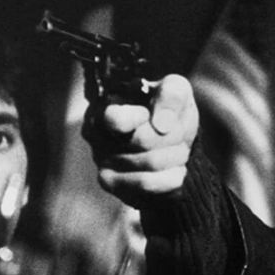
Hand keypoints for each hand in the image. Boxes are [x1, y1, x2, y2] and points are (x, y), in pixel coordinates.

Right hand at [83, 74, 198, 208]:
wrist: (175, 145)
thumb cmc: (169, 113)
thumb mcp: (177, 91)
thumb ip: (172, 94)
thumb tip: (161, 124)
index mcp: (108, 102)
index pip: (115, 118)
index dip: (137, 119)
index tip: (149, 115)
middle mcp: (97, 131)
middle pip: (143, 140)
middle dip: (173, 137)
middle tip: (176, 133)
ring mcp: (102, 158)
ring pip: (150, 163)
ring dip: (176, 157)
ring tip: (176, 150)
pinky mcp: (112, 183)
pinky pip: (148, 184)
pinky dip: (171, 176)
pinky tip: (172, 168)